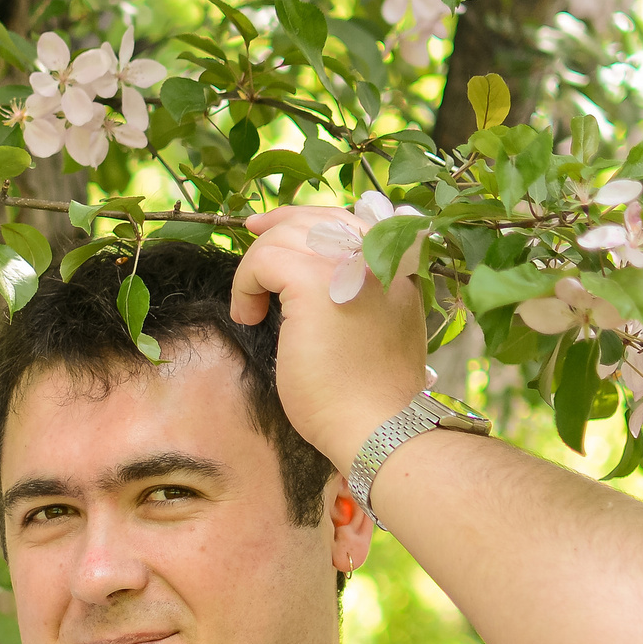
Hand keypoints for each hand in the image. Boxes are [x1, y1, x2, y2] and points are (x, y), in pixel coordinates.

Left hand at [228, 203, 430, 470]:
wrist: (378, 425)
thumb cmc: (369, 394)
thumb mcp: (373, 330)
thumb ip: (355, 295)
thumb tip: (309, 278)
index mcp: (397, 267)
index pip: (346, 222)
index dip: (303, 220)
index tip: (267, 229)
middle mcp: (377, 256)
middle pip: (316, 218)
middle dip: (276, 226)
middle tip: (247, 237)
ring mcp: (348, 264)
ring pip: (285, 235)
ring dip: (257, 267)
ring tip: (252, 310)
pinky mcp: (314, 282)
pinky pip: (264, 258)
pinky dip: (246, 283)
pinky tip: (248, 317)